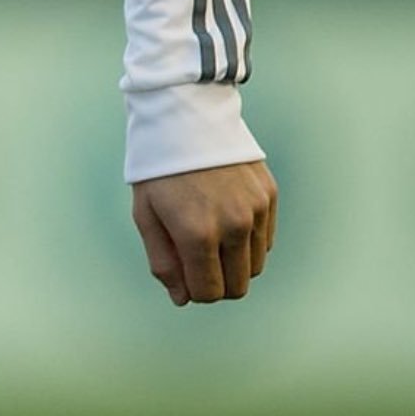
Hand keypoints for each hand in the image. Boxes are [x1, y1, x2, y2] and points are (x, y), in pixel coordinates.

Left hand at [131, 160, 276, 305]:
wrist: (186, 117)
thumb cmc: (158, 170)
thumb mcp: (146, 216)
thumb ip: (164, 262)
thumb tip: (183, 298)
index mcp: (197, 234)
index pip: (210, 293)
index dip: (195, 292)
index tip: (185, 277)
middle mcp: (233, 225)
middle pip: (238, 286)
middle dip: (217, 284)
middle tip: (198, 263)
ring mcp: (256, 209)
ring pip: (255, 266)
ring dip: (234, 264)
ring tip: (211, 240)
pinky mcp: (269, 195)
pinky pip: (265, 240)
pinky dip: (248, 242)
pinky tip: (227, 221)